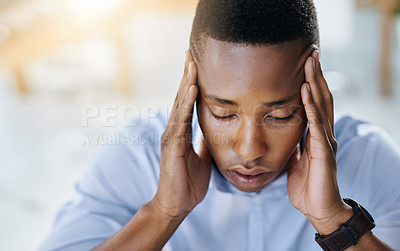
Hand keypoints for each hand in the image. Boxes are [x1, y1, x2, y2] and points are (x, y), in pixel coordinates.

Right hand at [151, 51, 211, 218]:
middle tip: (191, 52)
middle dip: (187, 75)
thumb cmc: (188, 183)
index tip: (197, 64)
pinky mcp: (172, 147)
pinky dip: (186, 104)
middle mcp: (174, 130)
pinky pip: (181, 121)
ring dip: (187, 82)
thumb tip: (215, 131)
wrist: (176, 205)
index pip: (187, 103)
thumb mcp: (202, 158)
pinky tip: (192, 89)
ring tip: (192, 63)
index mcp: (181, 132)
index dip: (192, 83)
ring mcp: (171, 137)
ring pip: (179, 105)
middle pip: (181, 98)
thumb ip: (204, 142)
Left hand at [286, 51, 352, 233]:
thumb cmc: (307, 185)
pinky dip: (311, 107)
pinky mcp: (323, 152)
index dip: (311, 83)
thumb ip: (295, 144)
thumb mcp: (296, 159)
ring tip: (310, 63)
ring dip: (315, 83)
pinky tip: (306, 91)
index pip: (315, 103)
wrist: (318, 208)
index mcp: (316, 135)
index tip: (305, 64)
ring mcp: (325, 141)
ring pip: (321, 106)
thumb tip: (285, 133)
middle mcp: (324, 133)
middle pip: (321, 98)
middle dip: (316, 75)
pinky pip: (316, 125)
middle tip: (311, 52)